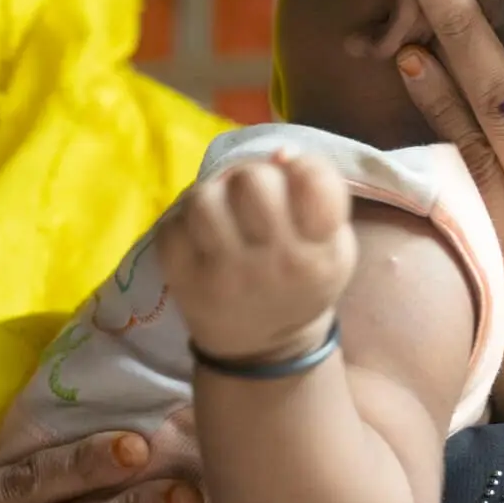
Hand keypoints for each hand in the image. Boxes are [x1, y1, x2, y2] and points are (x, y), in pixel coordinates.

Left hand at [157, 151, 355, 362]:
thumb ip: (317, 195)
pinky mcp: (182, 280)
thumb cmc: (301, 283)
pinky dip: (182, 223)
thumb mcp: (332, 246)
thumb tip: (280, 152)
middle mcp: (273, 262)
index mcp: (319, 251)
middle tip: (251, 196)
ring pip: (205, 199)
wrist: (262, 349)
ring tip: (221, 211)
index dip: (303, 168)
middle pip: (253, 182)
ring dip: (213, 196)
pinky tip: (198, 236)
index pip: (314, 182)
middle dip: (252, 177)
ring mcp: (224, 273)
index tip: (295, 180)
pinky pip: (171, 226)